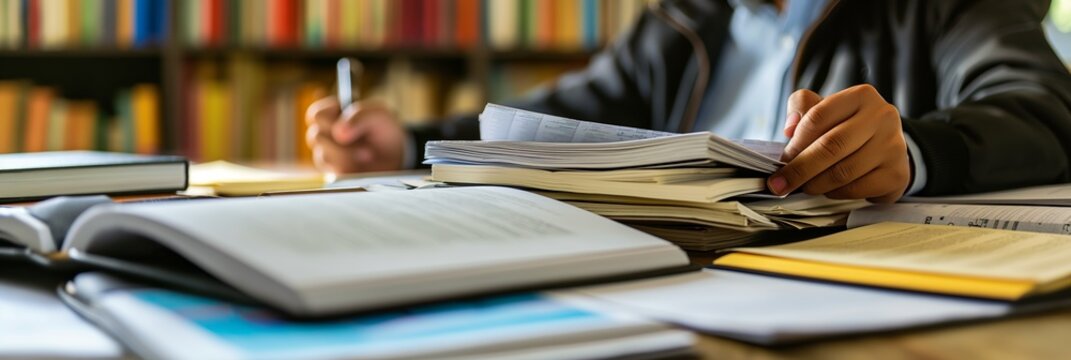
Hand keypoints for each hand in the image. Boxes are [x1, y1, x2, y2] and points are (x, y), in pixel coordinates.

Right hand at [305, 97, 406, 173]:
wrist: (397, 156)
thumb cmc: (384, 131)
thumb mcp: (379, 115)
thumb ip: (359, 115)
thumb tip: (338, 133)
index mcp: (333, 115)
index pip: (316, 115)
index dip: (327, 116)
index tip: (344, 120)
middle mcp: (327, 135)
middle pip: (316, 136)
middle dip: (340, 141)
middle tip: (363, 144)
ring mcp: (329, 156)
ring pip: (323, 157)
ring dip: (347, 156)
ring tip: (368, 156)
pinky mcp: (335, 174)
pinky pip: (332, 174)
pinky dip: (349, 170)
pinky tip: (361, 168)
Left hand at [768, 84, 910, 202]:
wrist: (886, 149)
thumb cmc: (847, 128)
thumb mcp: (825, 108)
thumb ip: (802, 108)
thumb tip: (790, 128)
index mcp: (861, 96)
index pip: (818, 116)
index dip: (796, 142)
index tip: (781, 160)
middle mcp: (882, 116)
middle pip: (831, 145)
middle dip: (800, 168)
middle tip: (780, 184)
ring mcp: (893, 146)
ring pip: (843, 171)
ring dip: (816, 184)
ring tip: (805, 186)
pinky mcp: (896, 173)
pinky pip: (857, 188)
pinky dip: (836, 193)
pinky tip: (829, 190)